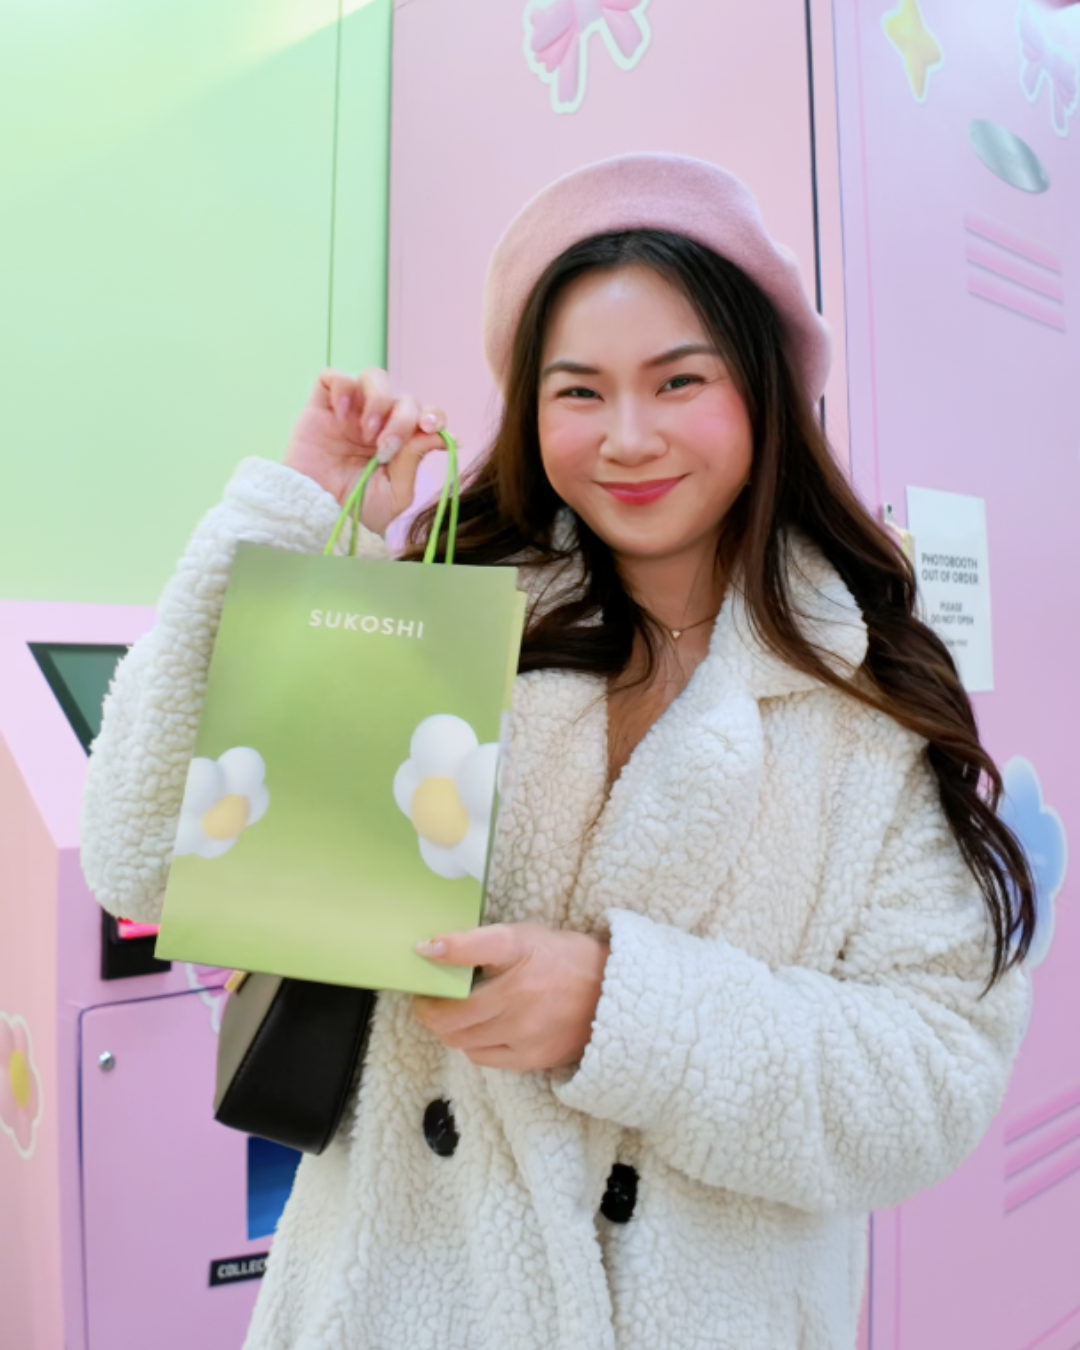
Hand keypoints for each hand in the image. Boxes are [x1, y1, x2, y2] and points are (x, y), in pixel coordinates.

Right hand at [284, 368, 447, 536]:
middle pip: (404, 398)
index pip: (426, 415)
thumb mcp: (394, 492)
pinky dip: (343, 389)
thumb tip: (446, 436)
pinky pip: (334, 377)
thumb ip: (414, 460)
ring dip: (378, 402)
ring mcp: (351, 412)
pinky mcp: (321, 407)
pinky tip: (342, 418)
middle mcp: (379, 423)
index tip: (431, 426)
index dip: (434, 415)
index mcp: (401, 443)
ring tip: (366, 434)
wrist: (315, 516)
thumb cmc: (357, 510)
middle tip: (386, 447)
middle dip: (402, 420)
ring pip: (374, 378)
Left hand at [412, 923, 609, 1072]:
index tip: (422, 949)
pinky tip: (479, 1030)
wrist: (611, 995)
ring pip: (459, 1039)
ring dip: (447, 1027)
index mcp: (521, 953)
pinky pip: (482, 1056)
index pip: (473, 948)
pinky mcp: (530, 1058)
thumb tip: (434, 949)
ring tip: (450, 1014)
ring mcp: (524, 1032)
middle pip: (450, 1014)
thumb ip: (483, 942)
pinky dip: (472, 1043)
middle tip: (427, 998)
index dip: (442, 949)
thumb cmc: (562, 959)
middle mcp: (519, 995)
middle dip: (428, 1007)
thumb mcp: (526, 936)